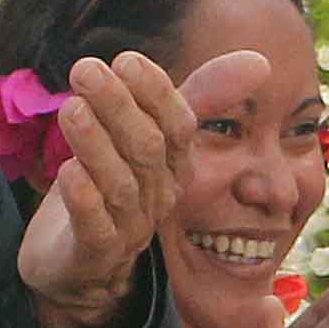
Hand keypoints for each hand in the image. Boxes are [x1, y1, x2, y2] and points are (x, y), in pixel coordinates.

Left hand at [16, 48, 271, 327]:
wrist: (80, 267)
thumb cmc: (112, 188)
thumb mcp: (149, 138)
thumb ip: (193, 99)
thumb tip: (260, 60)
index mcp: (175, 166)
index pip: (178, 126)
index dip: (156, 93)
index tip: (127, 60)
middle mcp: (158, 196)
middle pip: (148, 149)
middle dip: (119, 106)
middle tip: (86, 69)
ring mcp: (129, 227)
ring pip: (120, 184)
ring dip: (96, 144)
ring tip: (72, 108)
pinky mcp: (95, 254)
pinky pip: (97, 228)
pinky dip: (84, 199)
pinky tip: (68, 170)